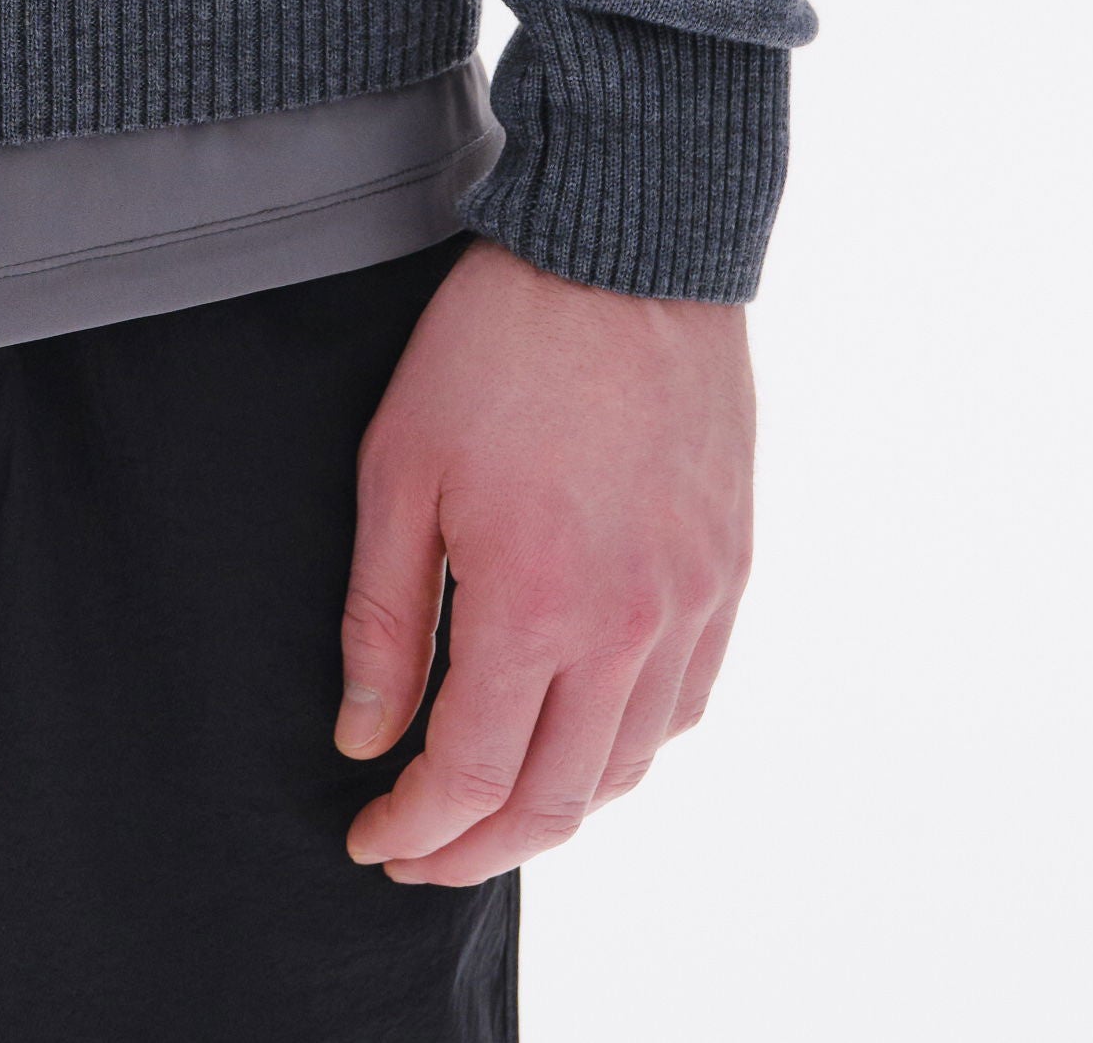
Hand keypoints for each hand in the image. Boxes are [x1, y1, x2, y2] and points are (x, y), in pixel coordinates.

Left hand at [334, 238, 753, 886]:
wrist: (623, 246)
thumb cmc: (496, 343)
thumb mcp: (400, 468)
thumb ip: (384, 622)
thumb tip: (364, 740)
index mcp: (537, 608)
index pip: (473, 778)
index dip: (416, 828)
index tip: (370, 836)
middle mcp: (629, 629)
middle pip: (557, 802)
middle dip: (475, 846)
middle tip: (418, 847)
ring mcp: (692, 605)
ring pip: (628, 768)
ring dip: (555, 808)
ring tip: (490, 804)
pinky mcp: (728, 573)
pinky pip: (684, 706)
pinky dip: (628, 749)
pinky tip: (582, 736)